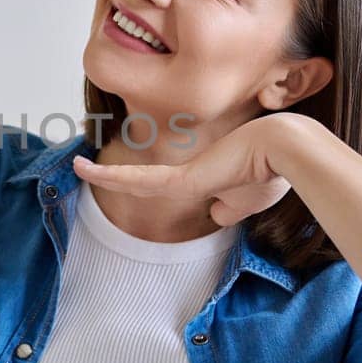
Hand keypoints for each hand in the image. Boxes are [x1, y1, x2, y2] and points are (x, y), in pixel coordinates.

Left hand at [71, 114, 299, 227]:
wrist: (284, 148)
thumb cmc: (271, 172)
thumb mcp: (248, 200)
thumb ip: (229, 208)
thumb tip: (214, 214)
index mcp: (200, 178)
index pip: (159, 183)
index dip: (136, 181)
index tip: (120, 180)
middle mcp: (186, 173)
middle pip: (140, 179)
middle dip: (111, 175)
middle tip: (83, 166)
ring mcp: (182, 174)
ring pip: (133, 178)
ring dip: (104, 175)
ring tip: (77, 166)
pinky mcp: (182, 179)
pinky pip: (138, 179)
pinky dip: (111, 177)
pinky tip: (89, 172)